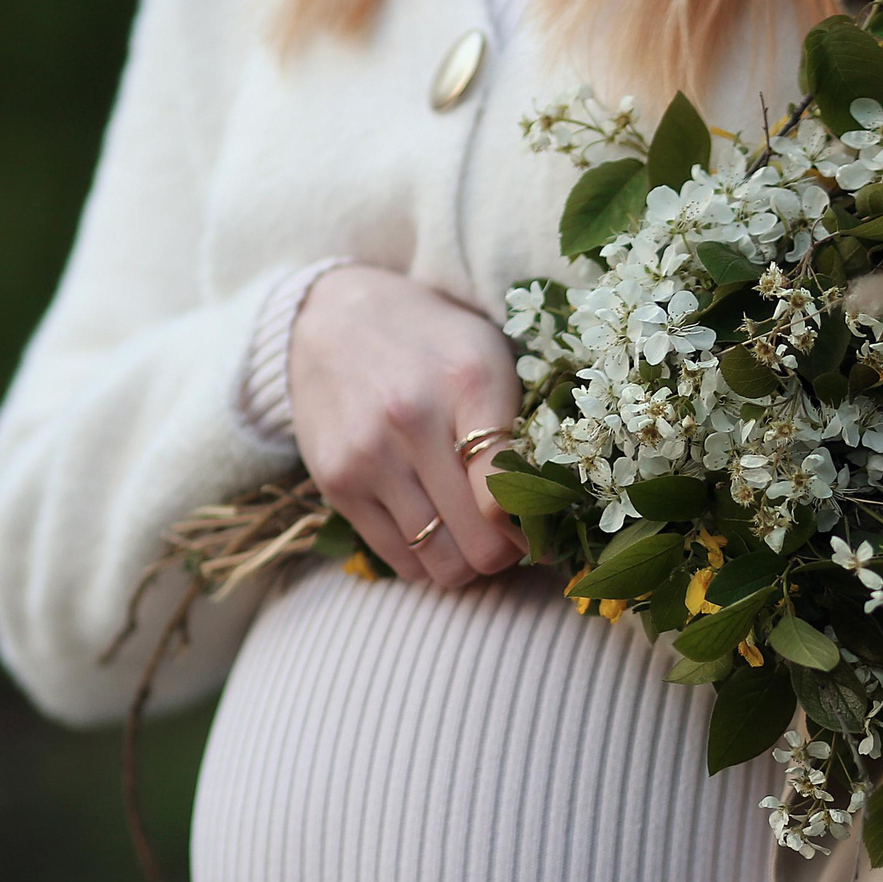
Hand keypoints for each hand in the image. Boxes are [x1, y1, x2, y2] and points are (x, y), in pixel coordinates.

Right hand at [288, 263, 523, 589]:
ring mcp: (367, 456)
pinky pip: (398, 560)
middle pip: (481, 542)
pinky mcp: (336, 483)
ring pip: (441, 563)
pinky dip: (427, 560)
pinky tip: (436, 533)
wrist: (334, 317)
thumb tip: (548, 514)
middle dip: (506, 552)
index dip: (536, 525)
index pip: (512, 492)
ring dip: (467, 562)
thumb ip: (523, 426)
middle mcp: (412, 420)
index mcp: (468, 381)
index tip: (543, 525)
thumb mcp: (489, 358)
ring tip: (474, 536)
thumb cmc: (433, 343)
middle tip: (510, 536)